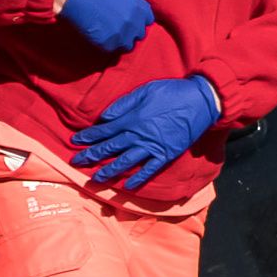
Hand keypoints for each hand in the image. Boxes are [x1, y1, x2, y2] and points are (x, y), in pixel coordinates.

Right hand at [60, 0, 154, 53]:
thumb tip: (130, 3)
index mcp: (139, 7)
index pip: (148, 19)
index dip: (139, 18)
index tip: (131, 18)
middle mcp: (134, 23)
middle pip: (139, 33)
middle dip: (131, 30)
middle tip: (118, 25)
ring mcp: (121, 34)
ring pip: (127, 44)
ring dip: (120, 39)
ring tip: (109, 32)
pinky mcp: (106, 43)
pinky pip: (111, 48)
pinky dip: (106, 43)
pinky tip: (99, 34)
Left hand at [72, 77, 219, 189]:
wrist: (201, 101)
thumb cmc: (172, 92)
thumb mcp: (144, 90)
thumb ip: (123, 104)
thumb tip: (105, 118)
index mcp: (132, 119)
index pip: (104, 130)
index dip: (88, 137)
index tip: (76, 142)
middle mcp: (139, 136)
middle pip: (110, 148)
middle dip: (91, 155)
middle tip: (76, 162)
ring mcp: (153, 147)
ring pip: (125, 162)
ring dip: (108, 171)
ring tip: (95, 178)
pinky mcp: (166, 154)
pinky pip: (149, 170)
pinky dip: (138, 179)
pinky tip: (126, 186)